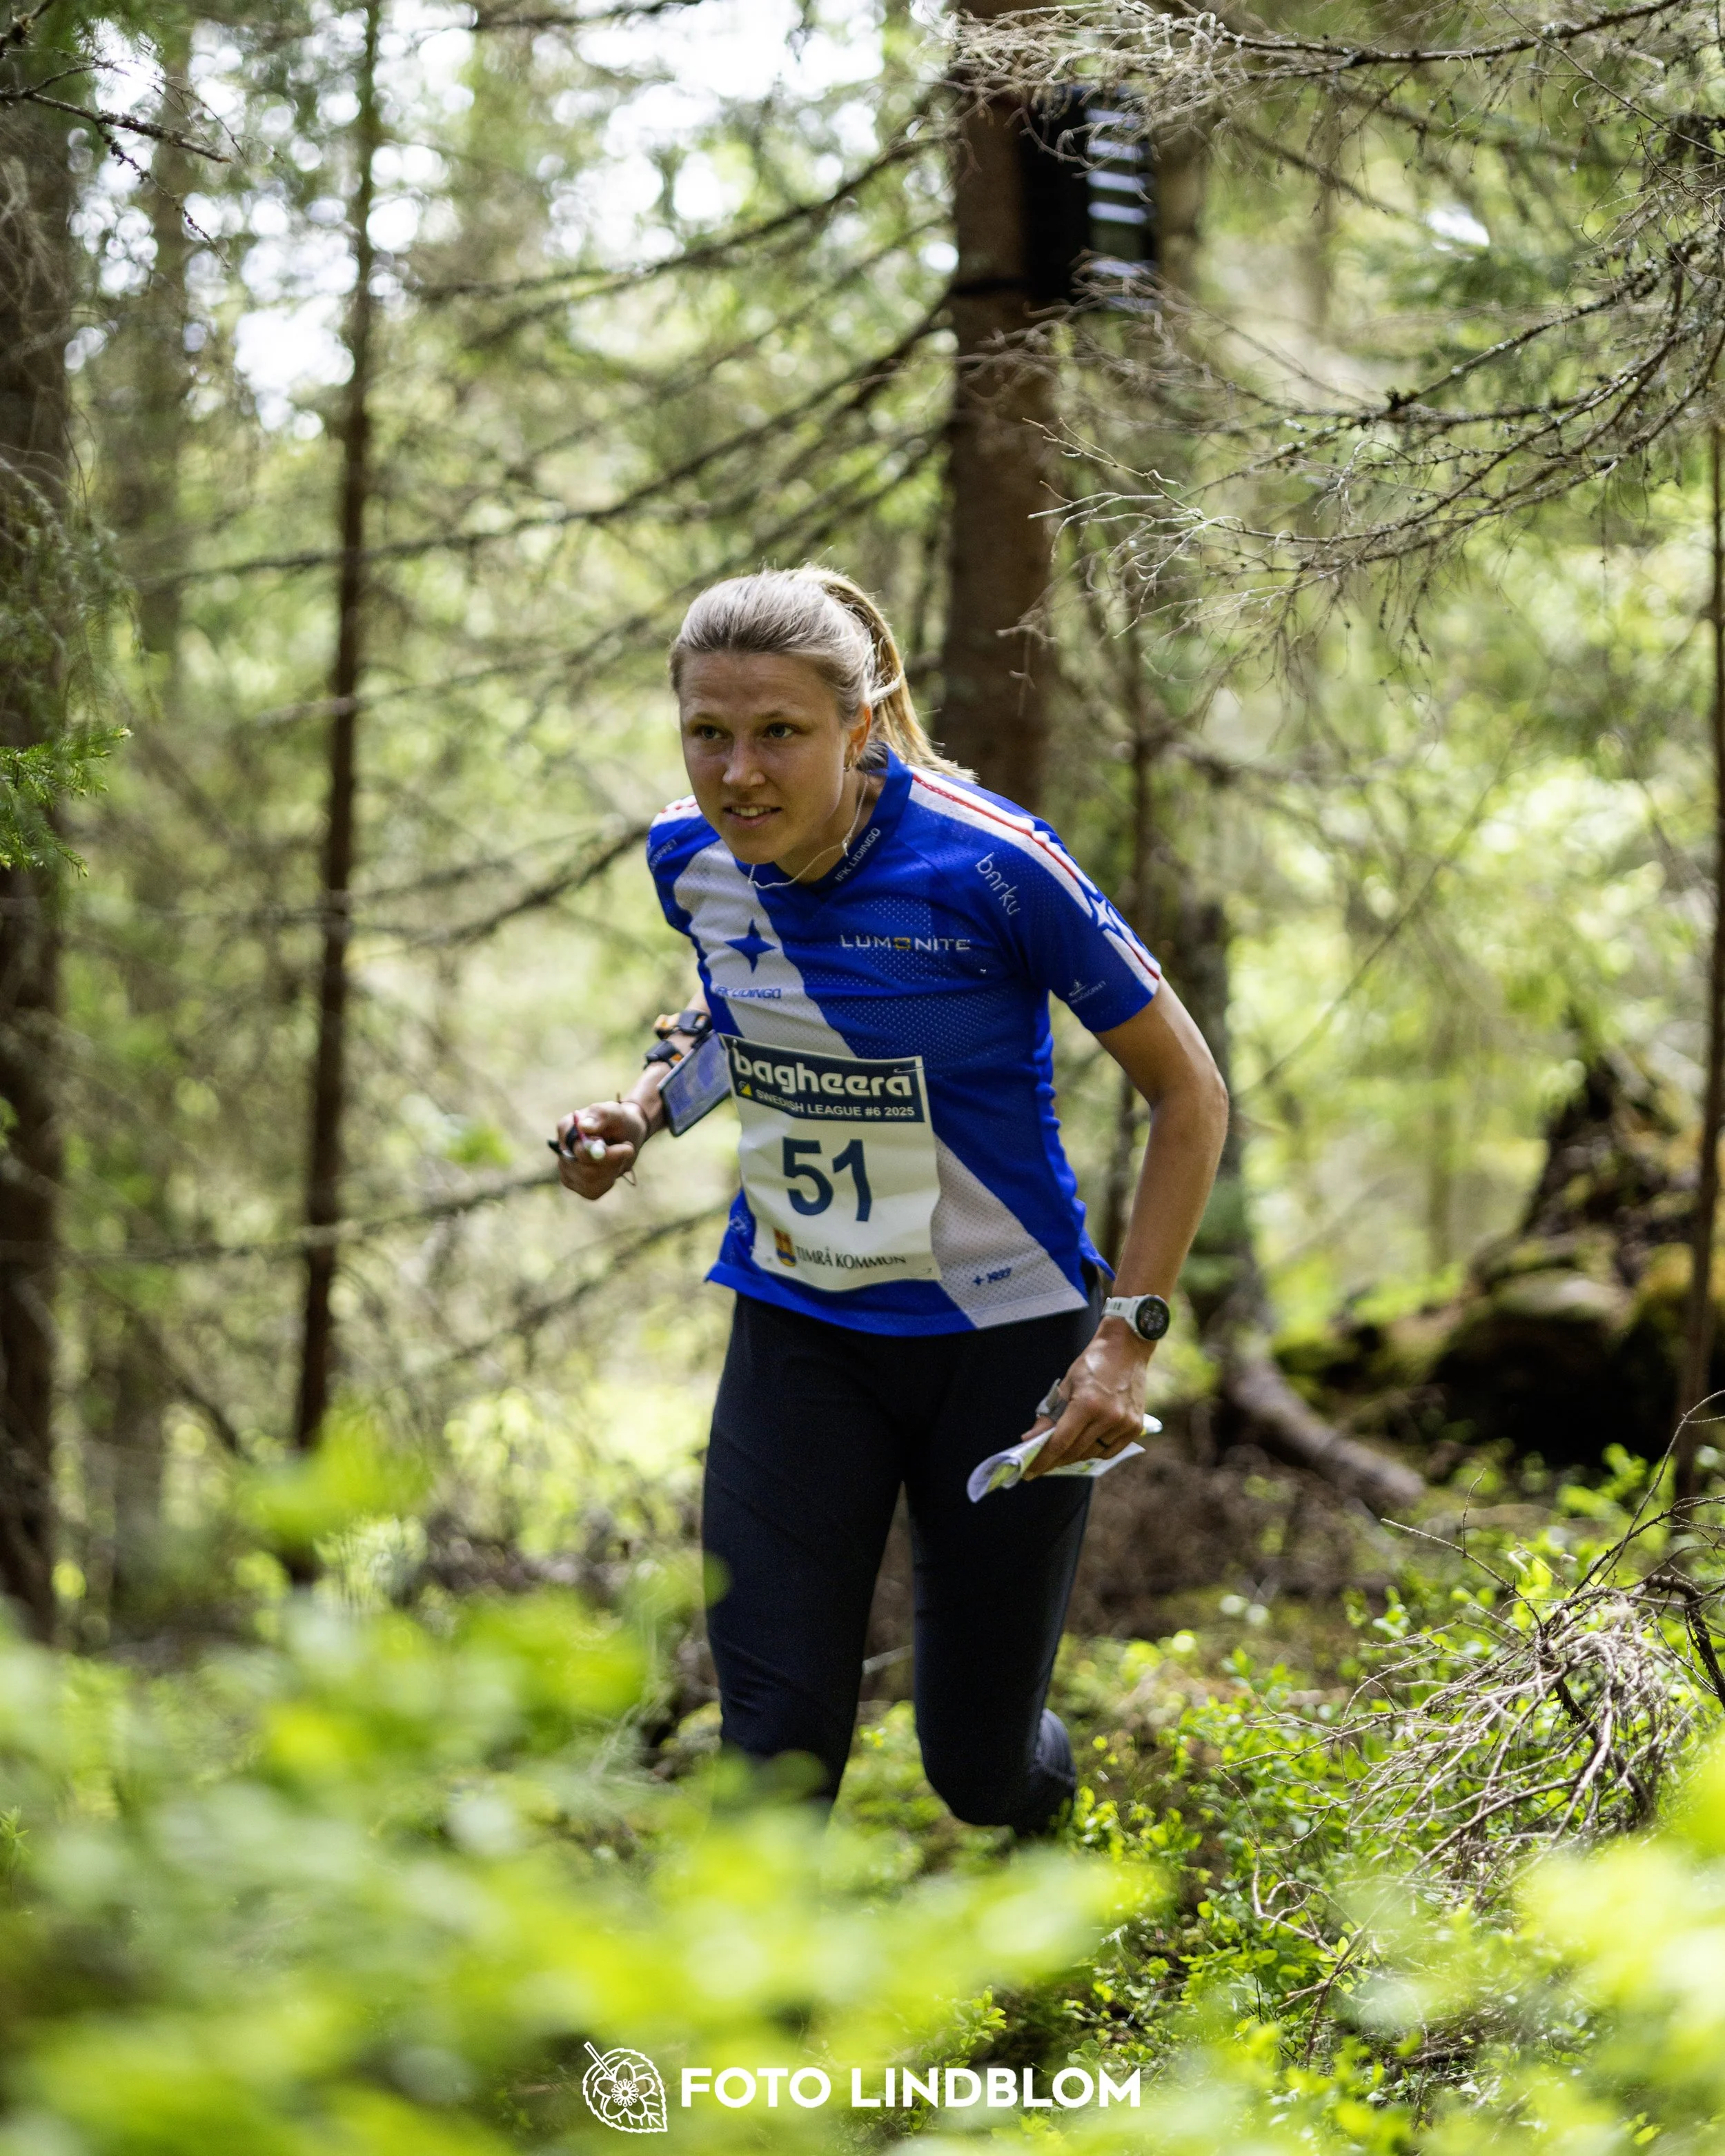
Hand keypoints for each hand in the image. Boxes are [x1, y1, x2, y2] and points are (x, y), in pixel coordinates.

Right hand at [554, 1099, 649, 1198]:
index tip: (627, 1148)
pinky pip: (591, 1191)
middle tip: (627, 1148)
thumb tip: (583, 1127)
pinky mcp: (575, 1184)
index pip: (578, 1149)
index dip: (603, 1153)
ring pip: (589, 1181)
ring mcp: (566, 1168)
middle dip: (612, 1161)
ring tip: (618, 1156)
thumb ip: (601, 1115)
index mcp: (567, 1128)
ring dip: (611, 1170)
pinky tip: (611, 1169)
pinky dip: (607, 1182)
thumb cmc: (619, 1121)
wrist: (626, 1134)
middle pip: (584, 1169)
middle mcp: (562, 1149)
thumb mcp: (616, 1113)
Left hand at [1021, 1318, 1153, 1477]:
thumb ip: (1049, 1414)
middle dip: (1055, 1460)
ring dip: (1075, 1456)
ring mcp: (1124, 1423)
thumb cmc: (1093, 1363)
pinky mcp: (1136, 1427)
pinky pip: (1110, 1451)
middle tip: (1041, 1463)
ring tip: (1062, 1452)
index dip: (1042, 1459)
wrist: (1127, 1348)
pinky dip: (1095, 1451)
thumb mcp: (1066, 1384)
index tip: (1029, 1471)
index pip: (1060, 1442)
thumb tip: (1031, 1438)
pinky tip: (1086, 1445)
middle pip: (1075, 1451)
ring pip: (1092, 1453)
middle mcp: (1108, 1417)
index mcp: (1087, 1404)